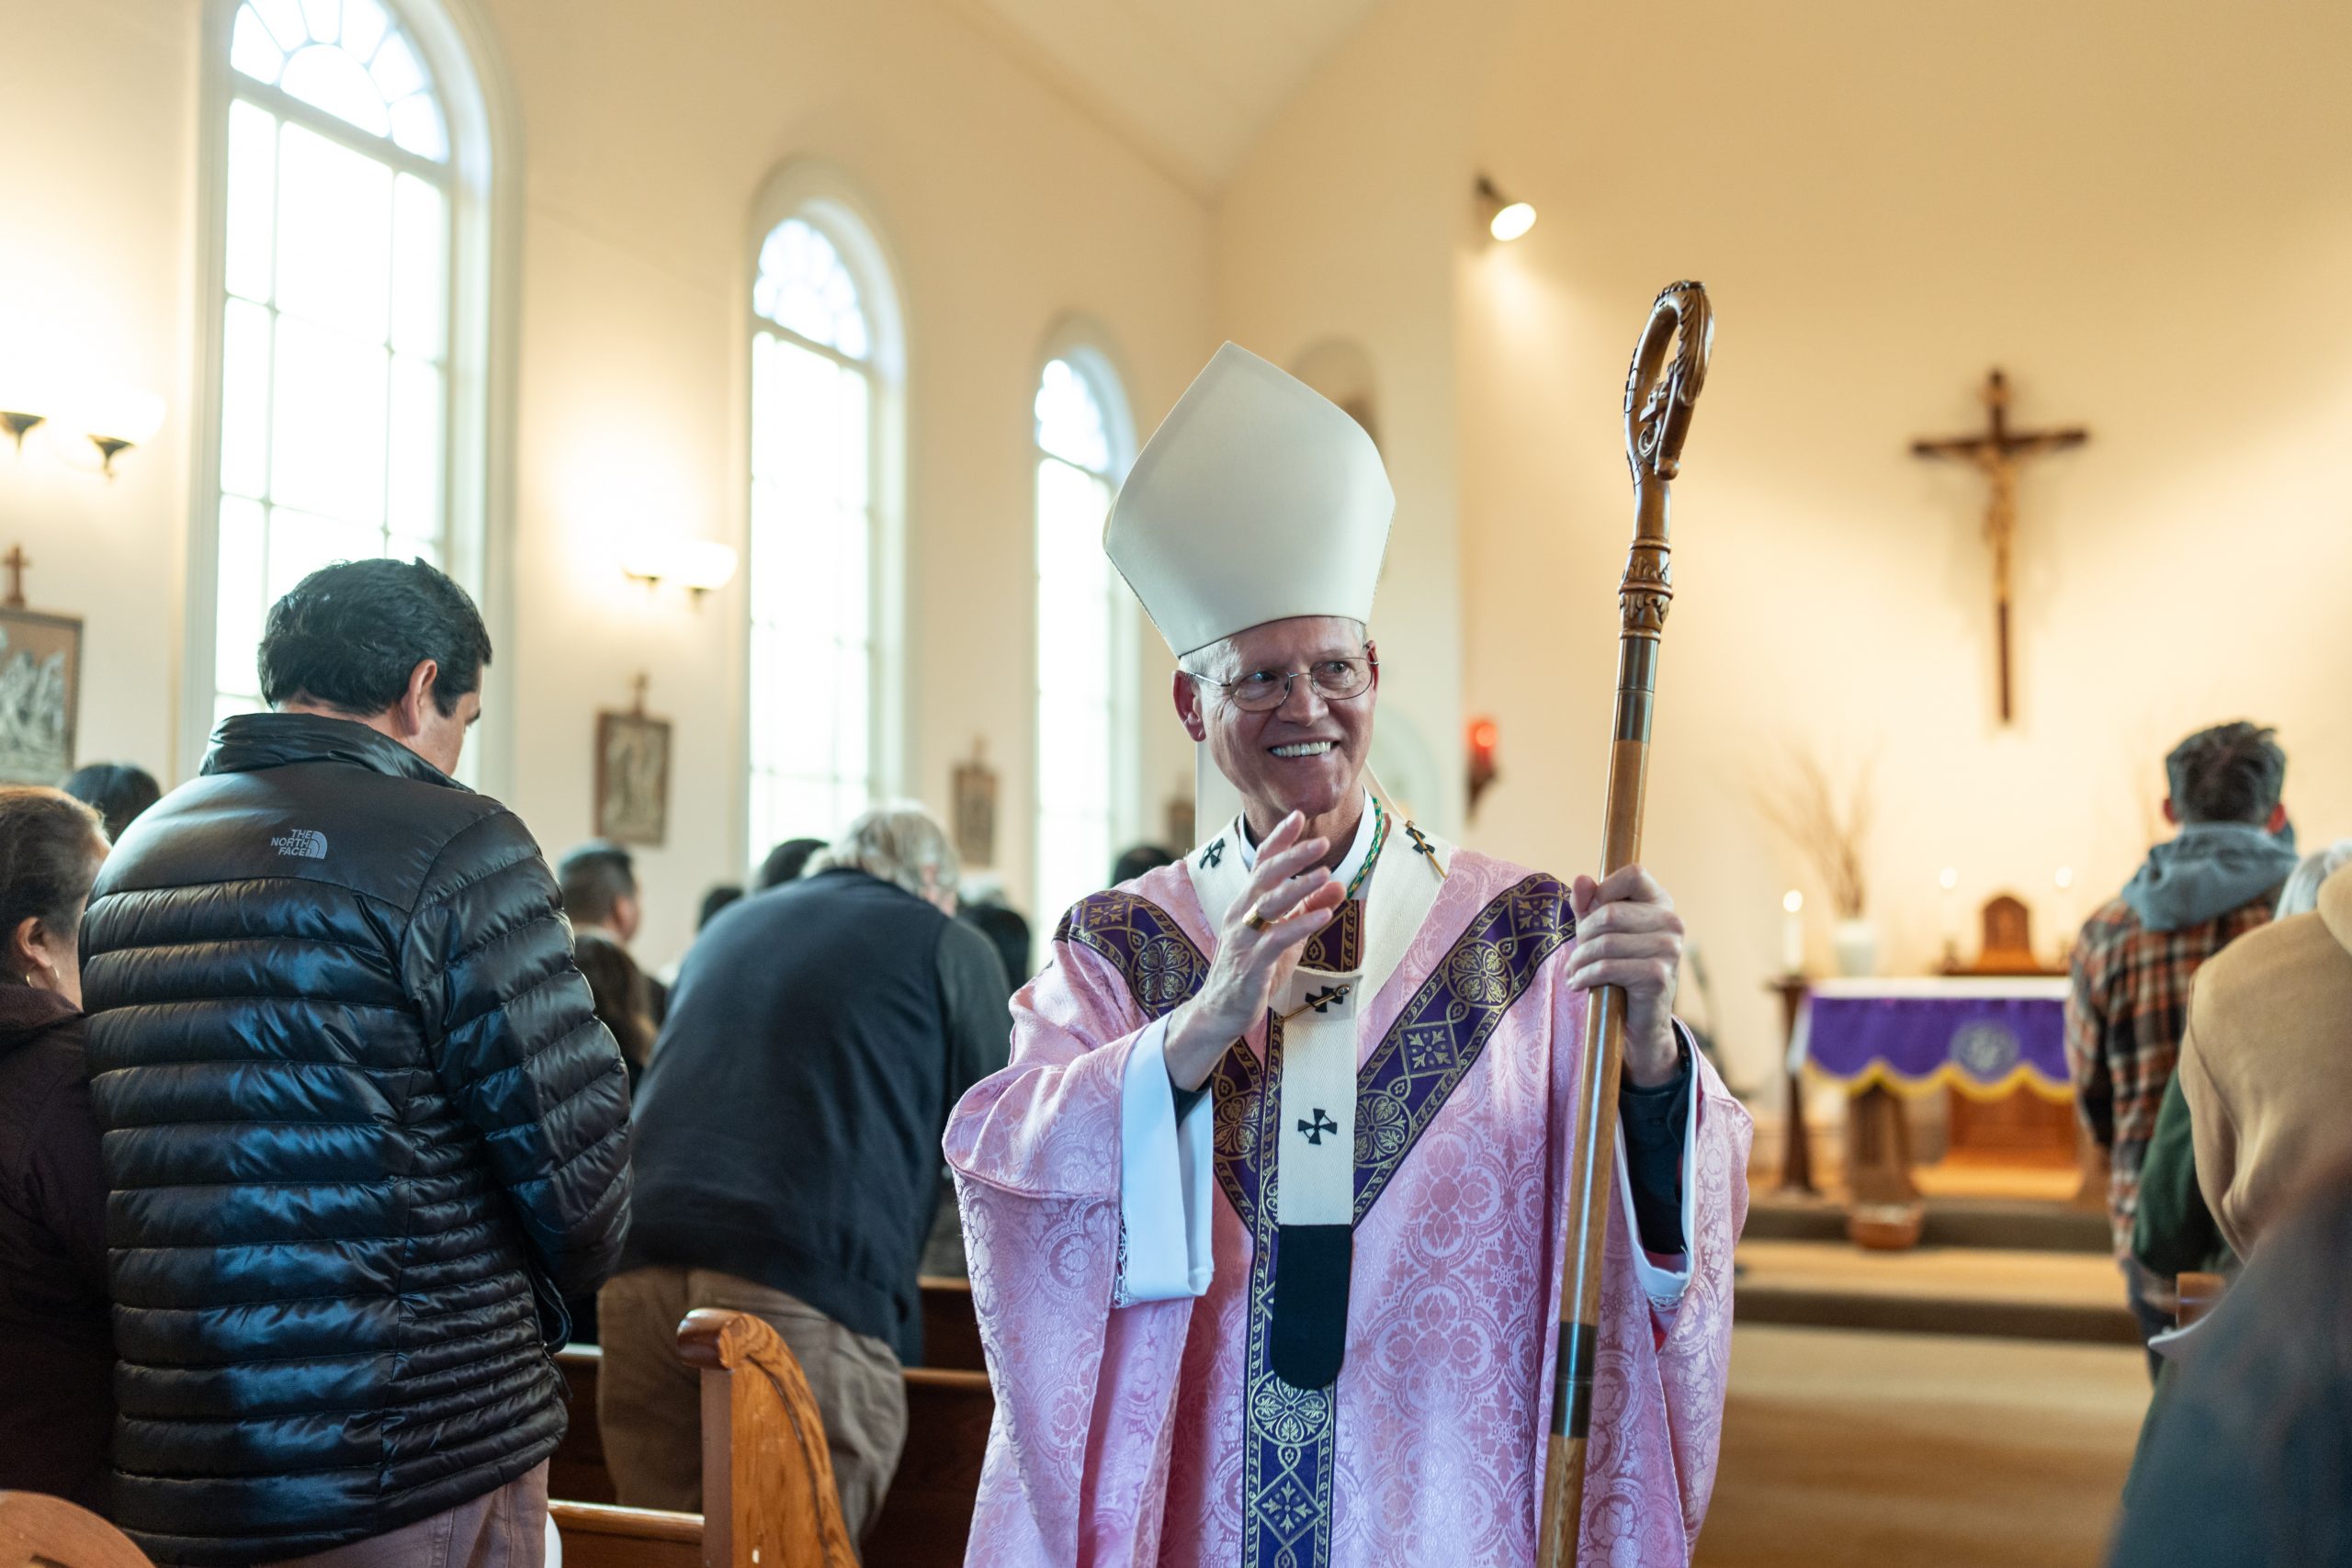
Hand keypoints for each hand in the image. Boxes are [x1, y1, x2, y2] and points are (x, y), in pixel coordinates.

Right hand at [1162, 812, 1346, 1091]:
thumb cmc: (1255, 970)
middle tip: (1321, 842)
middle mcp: (1240, 914)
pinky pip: (1276, 939)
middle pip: (1264, 875)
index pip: (1261, 862)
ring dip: (1299, 886)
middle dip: (1293, 855)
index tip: (1299, 815)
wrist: (1222, 1011)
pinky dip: (1300, 924)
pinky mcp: (1251, 964)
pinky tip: (1323, 916)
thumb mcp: (1288, 936)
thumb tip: (1338, 883)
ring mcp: (1244, 938)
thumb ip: (1310, 909)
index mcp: (1247, 903)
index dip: (1280, 839)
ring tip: (1325, 872)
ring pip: (1269, 903)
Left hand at [1564, 864, 1685, 1087]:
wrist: (1639, 1020)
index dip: (1604, 891)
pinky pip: (1607, 968)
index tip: (1590, 915)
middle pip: (1610, 912)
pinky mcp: (1658, 976)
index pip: (1634, 874)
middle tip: (1576, 955)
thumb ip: (1589, 904)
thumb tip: (1582, 879)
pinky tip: (1579, 983)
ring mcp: (1670, 949)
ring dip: (1579, 959)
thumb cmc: (1618, 967)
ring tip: (1574, 970)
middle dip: (1583, 935)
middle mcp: (1672, 922)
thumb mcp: (1599, 931)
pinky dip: (1584, 976)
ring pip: (1605, 942)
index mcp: (1661, 903)